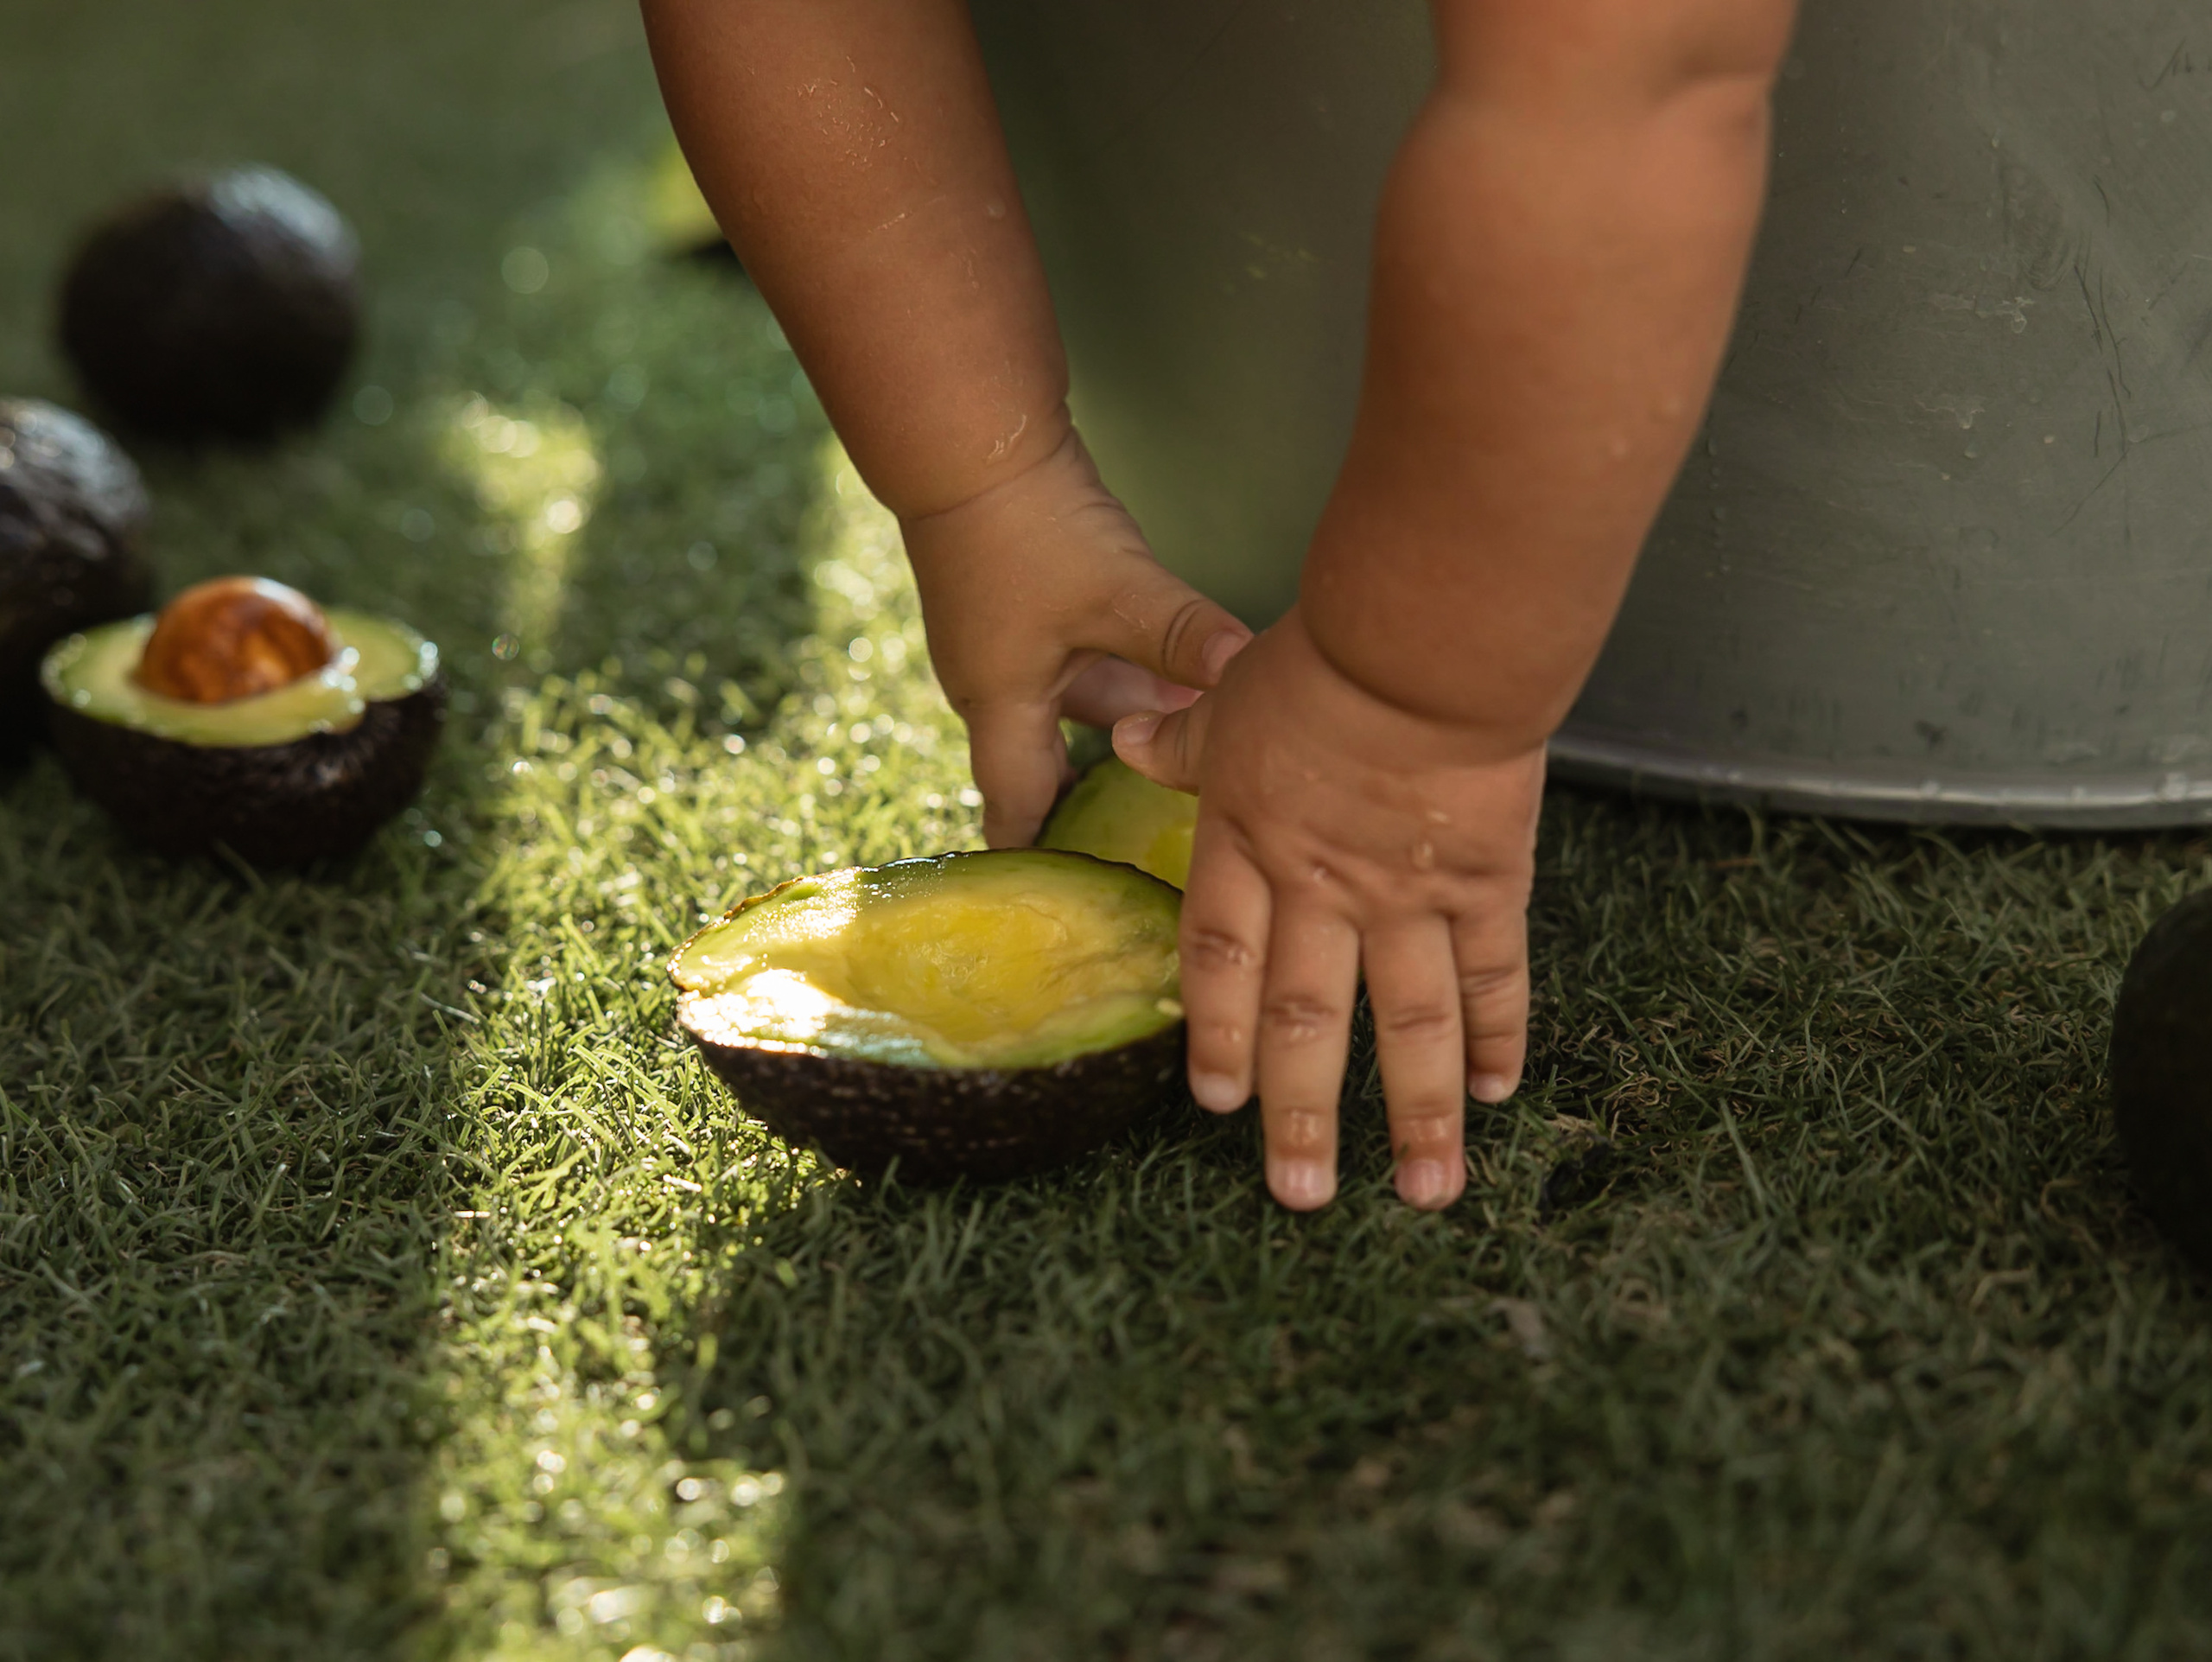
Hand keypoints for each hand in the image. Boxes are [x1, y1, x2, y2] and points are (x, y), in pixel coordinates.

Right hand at [899, 424, 1248, 845]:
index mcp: (1000, 707)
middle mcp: (996, 687)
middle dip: (1104, 806)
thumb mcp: (1115, 590)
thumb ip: (1182, 638)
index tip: (1076, 913)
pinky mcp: (1023, 604)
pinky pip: (1080, 665)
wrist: (968, 438)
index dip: (1043, 864)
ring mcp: (1007, 645)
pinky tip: (1182, 680)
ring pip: (1079, 710)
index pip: (1016, 813)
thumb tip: (1253, 678)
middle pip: (1054, 767)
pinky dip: (1127, 682)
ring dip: (1131, 732)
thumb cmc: (1025, 524)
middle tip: (1159, 849)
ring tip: (1194, 765)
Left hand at [1115, 606, 1543, 1211]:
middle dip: (1302, 1116)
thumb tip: (1124, 738)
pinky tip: (1496, 1092)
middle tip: (1302, 1194)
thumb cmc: (1324, 656)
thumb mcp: (1230, 694)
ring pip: (1408, 1026)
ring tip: (1426, 1193)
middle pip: (1305, 1020)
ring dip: (1417, 1116)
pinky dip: (1496, 1036)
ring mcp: (1405, 898)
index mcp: (1248, 845)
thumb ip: (1181, 740)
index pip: (1221, 962)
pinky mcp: (1484, 884)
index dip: (1218, 1036)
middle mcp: (1319, 890)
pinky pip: (1490, 977)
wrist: (1424, 643)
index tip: (1216, 1100)